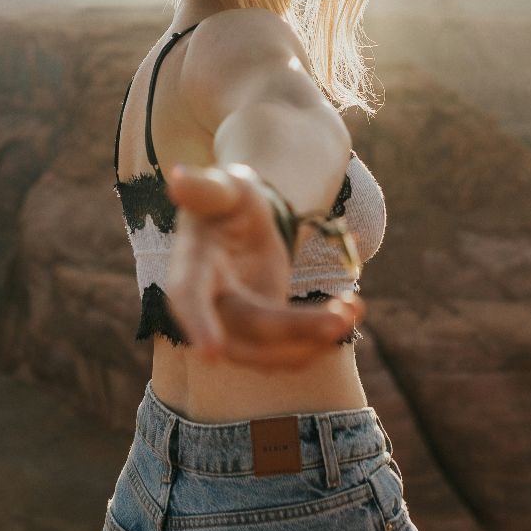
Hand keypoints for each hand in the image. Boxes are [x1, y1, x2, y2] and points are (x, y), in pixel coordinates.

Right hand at [162, 162, 365, 368]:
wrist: (246, 220)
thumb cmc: (229, 199)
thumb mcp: (223, 187)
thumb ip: (205, 188)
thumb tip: (177, 176)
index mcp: (191, 266)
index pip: (188, 297)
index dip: (198, 324)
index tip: (211, 354)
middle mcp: (209, 304)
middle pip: (246, 331)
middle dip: (294, 331)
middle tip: (342, 319)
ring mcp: (236, 325)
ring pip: (269, 353)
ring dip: (314, 341)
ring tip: (353, 309)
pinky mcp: (264, 333)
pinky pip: (289, 351)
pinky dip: (321, 340)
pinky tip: (351, 311)